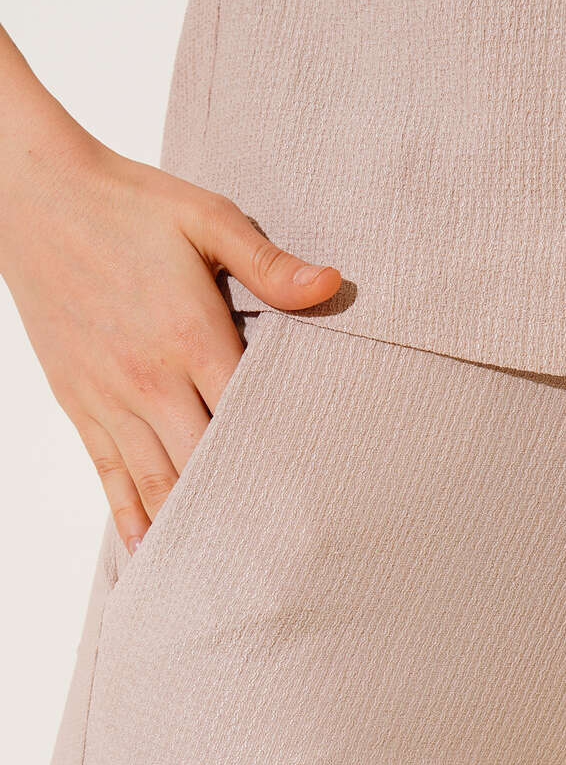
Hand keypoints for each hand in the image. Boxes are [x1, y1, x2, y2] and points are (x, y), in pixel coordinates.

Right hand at [0, 29, 340, 552]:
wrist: (34, 195)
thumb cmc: (129, 203)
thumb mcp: (206, 217)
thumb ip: (268, 263)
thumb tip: (333, 285)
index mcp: (191, 336)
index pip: (248, 417)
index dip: (284, 458)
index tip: (319, 494)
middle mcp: (149, 380)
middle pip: (206, 463)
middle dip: (244, 505)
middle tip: (286, 551)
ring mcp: (108, 396)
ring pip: (156, 481)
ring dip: (190, 524)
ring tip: (227, 569)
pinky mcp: (78, 401)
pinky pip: (107, 472)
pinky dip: (129, 514)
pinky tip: (146, 548)